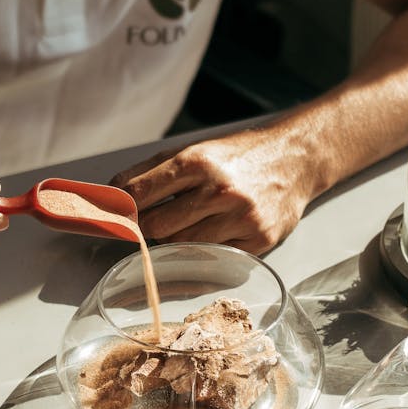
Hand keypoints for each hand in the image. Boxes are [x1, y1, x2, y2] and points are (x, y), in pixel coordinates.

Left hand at [109, 127, 313, 254]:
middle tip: (157, 219)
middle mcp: (218, 190)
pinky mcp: (257, 240)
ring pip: (182, 246)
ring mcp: (240, 218)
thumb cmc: (238, 156)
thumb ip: (150, 172)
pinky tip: (216, 232)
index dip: (121, 207)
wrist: (296, 160)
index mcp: (197, 161)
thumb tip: (112, 195)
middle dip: (149, 226)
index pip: (138, 193)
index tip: (118, 214)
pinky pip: (213, 258)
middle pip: (156, 226)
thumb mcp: (195, 150)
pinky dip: (206, 250)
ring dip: (177, 239)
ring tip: (191, 222)